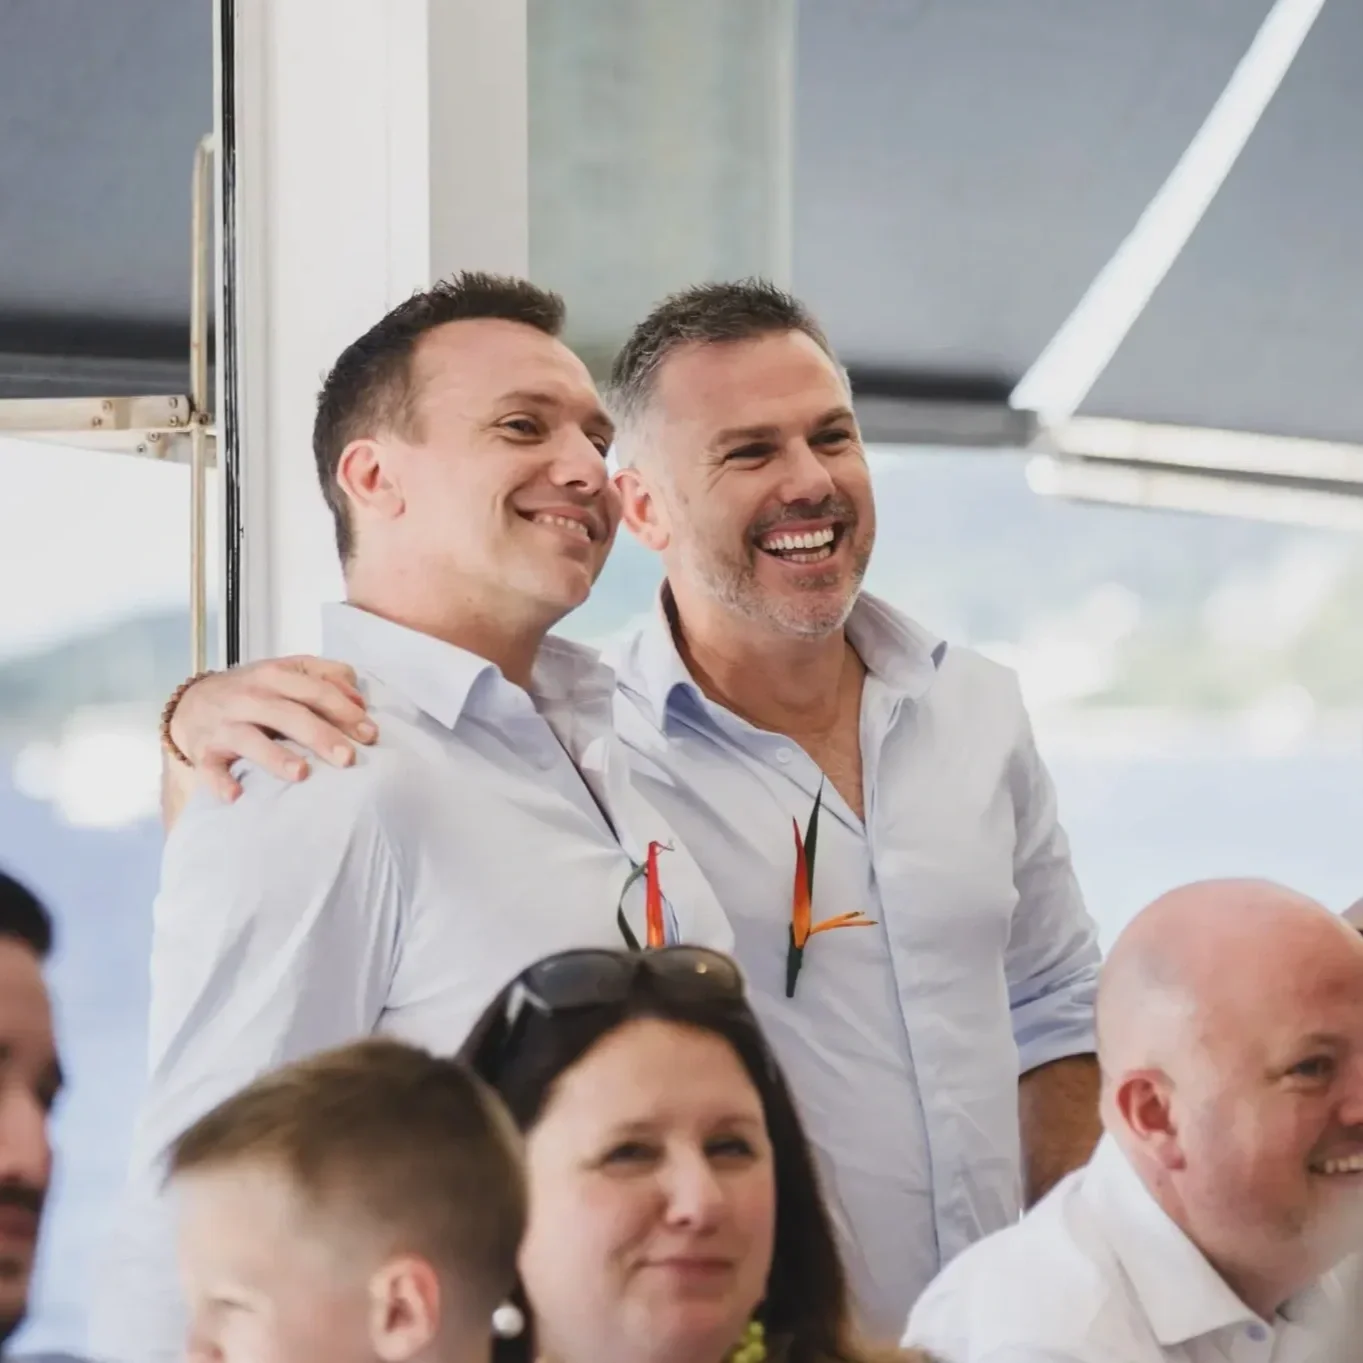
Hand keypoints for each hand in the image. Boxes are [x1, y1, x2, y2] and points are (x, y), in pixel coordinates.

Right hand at [171, 656, 376, 801]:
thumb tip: (359, 699)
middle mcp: (250, 698)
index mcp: (275, 676)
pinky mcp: (204, 751)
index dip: (344, 711)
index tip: (370, 733)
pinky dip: (220, 782)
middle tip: (348, 758)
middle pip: (289, 715)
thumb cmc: (254, 691)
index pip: (315, 691)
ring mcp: (225, 725)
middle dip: (320, 736)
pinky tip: (236, 795)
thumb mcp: (288, 672)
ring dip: (275, 757)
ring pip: (251, 740)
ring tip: (301, 774)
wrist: (192, 702)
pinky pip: (211, 769)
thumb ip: (326, 677)